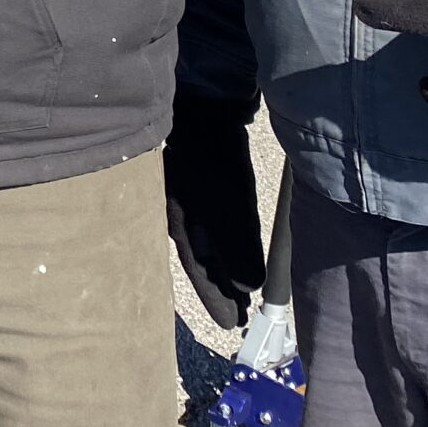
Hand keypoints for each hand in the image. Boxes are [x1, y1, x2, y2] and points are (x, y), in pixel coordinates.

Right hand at [162, 92, 261, 329]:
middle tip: (240, 317)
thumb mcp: (225, 201)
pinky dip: (229, 242)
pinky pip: (218, 222)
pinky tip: (237, 249)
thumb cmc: (212, 155)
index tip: (232, 325)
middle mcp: (184, 213)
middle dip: (220, 287)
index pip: (198, 269)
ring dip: (226, 267)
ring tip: (243, 292)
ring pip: (211, 242)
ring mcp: (194, 196)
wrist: (206, 101)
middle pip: (204, 259)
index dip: (215, 297)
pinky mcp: (209, 181)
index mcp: (181, 222)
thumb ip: (235, 243)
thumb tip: (246, 287)